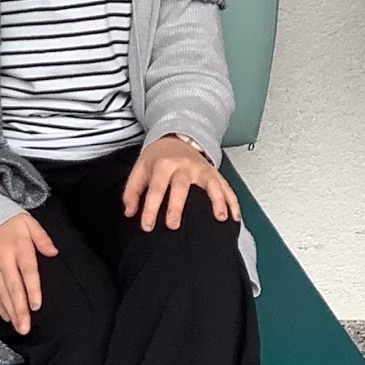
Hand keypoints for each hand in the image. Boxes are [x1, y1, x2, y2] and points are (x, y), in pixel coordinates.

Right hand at [0, 212, 57, 335]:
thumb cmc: (8, 221)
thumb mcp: (28, 222)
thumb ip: (42, 238)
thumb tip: (54, 252)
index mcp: (19, 247)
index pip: (27, 271)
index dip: (31, 289)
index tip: (36, 306)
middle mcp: (4, 259)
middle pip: (13, 287)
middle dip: (20, 309)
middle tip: (25, 327)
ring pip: (1, 293)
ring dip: (10, 311)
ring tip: (18, 327)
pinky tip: (6, 316)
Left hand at [121, 136, 240, 232]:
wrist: (176, 138)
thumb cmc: (157, 158)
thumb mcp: (140, 169)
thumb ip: (132, 191)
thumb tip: (130, 213)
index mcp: (163, 164)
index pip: (156, 187)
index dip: (151, 207)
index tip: (147, 226)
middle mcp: (184, 166)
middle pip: (181, 186)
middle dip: (177, 206)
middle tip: (173, 225)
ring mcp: (202, 169)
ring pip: (211, 184)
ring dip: (217, 201)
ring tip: (220, 218)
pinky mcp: (215, 173)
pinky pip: (227, 187)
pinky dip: (233, 202)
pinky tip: (235, 217)